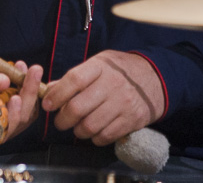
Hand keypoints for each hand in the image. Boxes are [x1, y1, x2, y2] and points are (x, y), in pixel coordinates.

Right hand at [0, 58, 44, 148]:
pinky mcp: (12, 110)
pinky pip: (27, 103)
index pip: (3, 129)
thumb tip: (5, 81)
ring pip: (27, 112)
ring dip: (32, 89)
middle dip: (29, 93)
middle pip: (21, 119)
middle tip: (34, 70)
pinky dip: (28, 86)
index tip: (16, 98)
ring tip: (29, 68)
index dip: (13, 116)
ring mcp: (6, 121)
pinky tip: (23, 69)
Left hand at [41, 50, 163, 144]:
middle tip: (60, 121)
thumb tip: (49, 90)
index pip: (73, 80)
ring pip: (89, 126)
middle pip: (78, 107)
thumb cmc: (119, 70)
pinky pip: (105, 136)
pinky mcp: (131, 120)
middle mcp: (111, 84)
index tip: (47, 104)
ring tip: (77, 127)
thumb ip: (75, 77)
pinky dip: (94, 138)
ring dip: (77, 131)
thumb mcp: (98, 64)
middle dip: (62, 119)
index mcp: (100, 66)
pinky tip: (93, 132)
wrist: (155, 78)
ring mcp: (122, 104)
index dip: (56, 95)